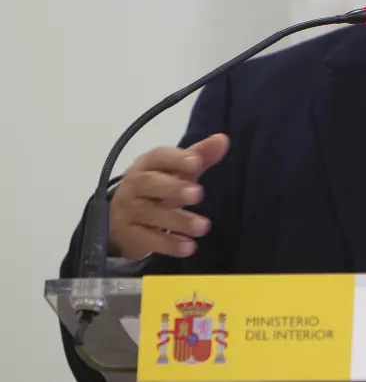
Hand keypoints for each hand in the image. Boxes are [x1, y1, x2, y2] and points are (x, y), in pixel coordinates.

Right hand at [107, 134, 228, 259]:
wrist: (122, 219)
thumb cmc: (158, 188)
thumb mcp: (178, 171)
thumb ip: (199, 156)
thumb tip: (223, 139)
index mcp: (146, 165)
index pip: (158, 157)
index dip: (176, 159)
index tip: (196, 162)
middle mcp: (134, 186)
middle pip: (149, 184)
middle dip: (174, 188)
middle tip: (199, 194)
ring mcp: (128, 211)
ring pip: (150, 214)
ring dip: (178, 220)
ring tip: (203, 226)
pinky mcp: (129, 236)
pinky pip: (147, 239)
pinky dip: (168, 244)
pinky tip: (188, 247)